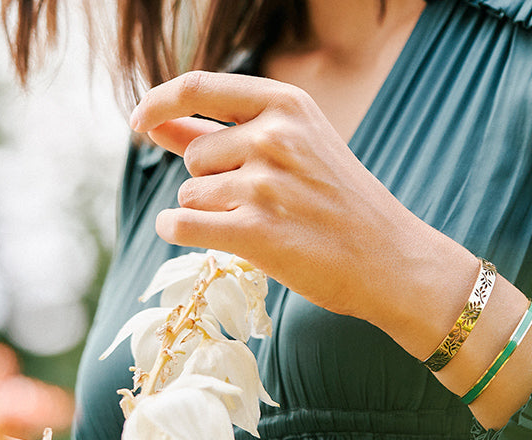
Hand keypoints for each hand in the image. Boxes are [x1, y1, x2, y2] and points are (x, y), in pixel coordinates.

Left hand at [130, 71, 477, 356]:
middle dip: (213, 182)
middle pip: (195, 157)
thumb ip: (223, 132)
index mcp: (287, 105)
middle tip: (265, 203)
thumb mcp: (299, 148)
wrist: (391, 260)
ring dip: (212, 213)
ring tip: (265, 225)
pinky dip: (179, 231)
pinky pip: (182, 224)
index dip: (158, 102)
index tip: (140, 122)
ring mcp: (266, 184)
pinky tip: (196, 234)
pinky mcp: (257, 233)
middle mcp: (274, 136)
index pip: (198, 86)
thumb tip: (153, 123)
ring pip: (191, 195)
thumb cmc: (343, 204)